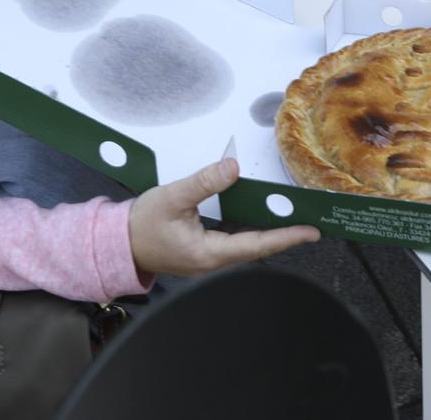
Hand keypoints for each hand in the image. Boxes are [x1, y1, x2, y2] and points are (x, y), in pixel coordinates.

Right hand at [127, 158, 319, 276]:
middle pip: (258, 249)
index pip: (257, 245)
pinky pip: (237, 244)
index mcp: (209, 254)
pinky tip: (263, 220)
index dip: (286, 237)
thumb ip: (204, 182)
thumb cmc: (142, 224)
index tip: (311, 231)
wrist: (117, 243)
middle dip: (285, 235)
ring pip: (248, 247)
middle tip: (312, 222)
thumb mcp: (173, 197)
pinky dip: (254, 232)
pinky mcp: (204, 254)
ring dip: (271, 234)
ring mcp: (209, 261)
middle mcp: (214, 263)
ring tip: (295, 220)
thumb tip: (232, 168)